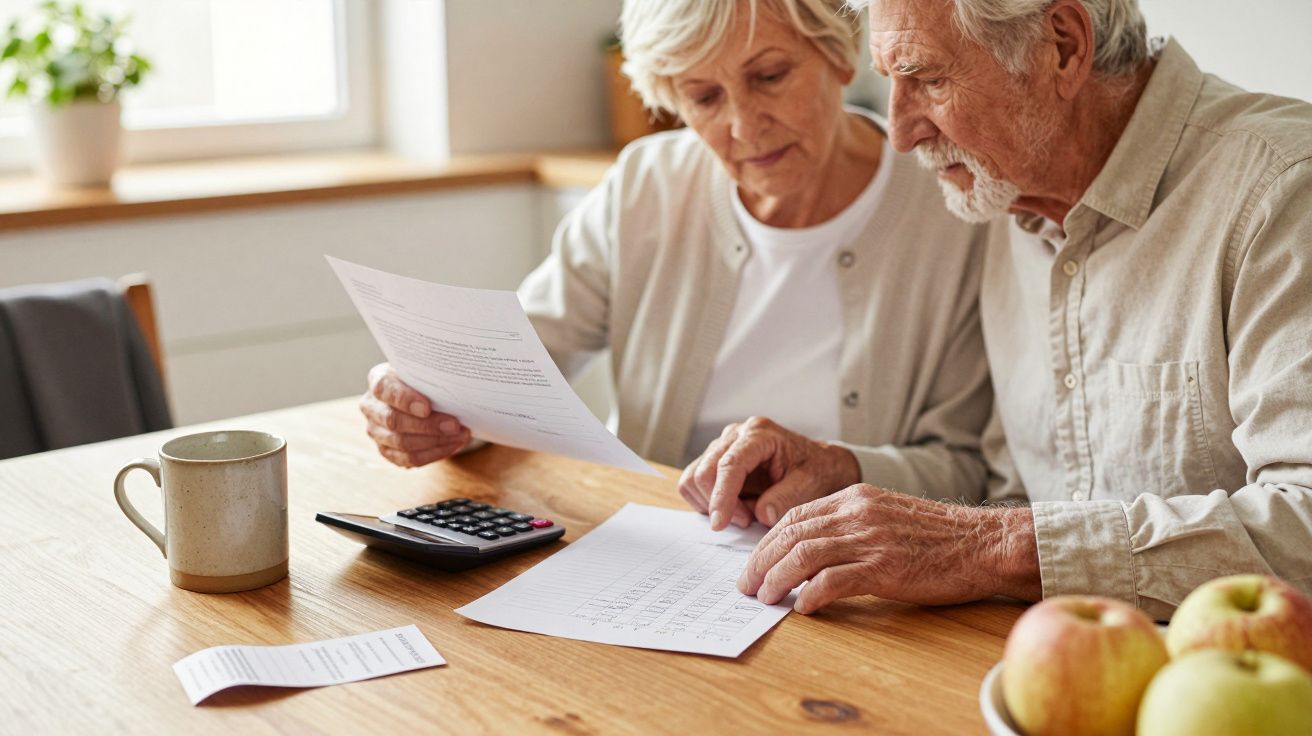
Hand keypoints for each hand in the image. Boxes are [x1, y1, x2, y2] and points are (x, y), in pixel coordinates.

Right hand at [359, 363, 470, 466]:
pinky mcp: (386, 450)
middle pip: (394, 421)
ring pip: (402, 443)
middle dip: (427, 425)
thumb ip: (432, 376)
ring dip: (435, 441)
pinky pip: (409, 459)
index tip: (427, 408)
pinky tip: (452, 445)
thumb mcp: (426, 371)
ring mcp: (376, 431)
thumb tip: (454, 388)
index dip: (404, 400)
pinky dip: (433, 454)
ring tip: (460, 435)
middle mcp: (372, 406)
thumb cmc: (424, 381)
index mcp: (378, 380)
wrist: (422, 396)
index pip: (384, 389)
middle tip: (454, 425)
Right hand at [678, 417, 860, 530]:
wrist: (818, 465)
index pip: (729, 465)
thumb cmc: (816, 471)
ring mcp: (723, 446)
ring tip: (745, 514)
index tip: (720, 524)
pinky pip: (695, 483)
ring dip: (712, 504)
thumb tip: (761, 514)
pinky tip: (735, 508)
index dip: (722, 497)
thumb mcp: (810, 485)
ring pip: (694, 478)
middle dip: (718, 504)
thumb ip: (786, 498)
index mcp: (760, 434)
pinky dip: (708, 502)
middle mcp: (736, 434)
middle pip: (704, 471)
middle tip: (746, 522)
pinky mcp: (715, 460)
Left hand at [737, 484, 1039, 612]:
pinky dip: (811, 594)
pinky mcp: (884, 567)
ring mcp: (870, 539)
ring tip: (764, 598)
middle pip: (791, 533)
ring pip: (805, 554)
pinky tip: (802, 607)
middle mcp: (857, 513)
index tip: (754, 563)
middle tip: (747, 585)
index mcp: (855, 498)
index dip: (767, 541)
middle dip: (761, 561)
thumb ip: (852, 525)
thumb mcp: (888, 515)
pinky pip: (834, 579)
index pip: (795, 516)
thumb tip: (814, 549)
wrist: (984, 543)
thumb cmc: (940, 537)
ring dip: (777, 579)